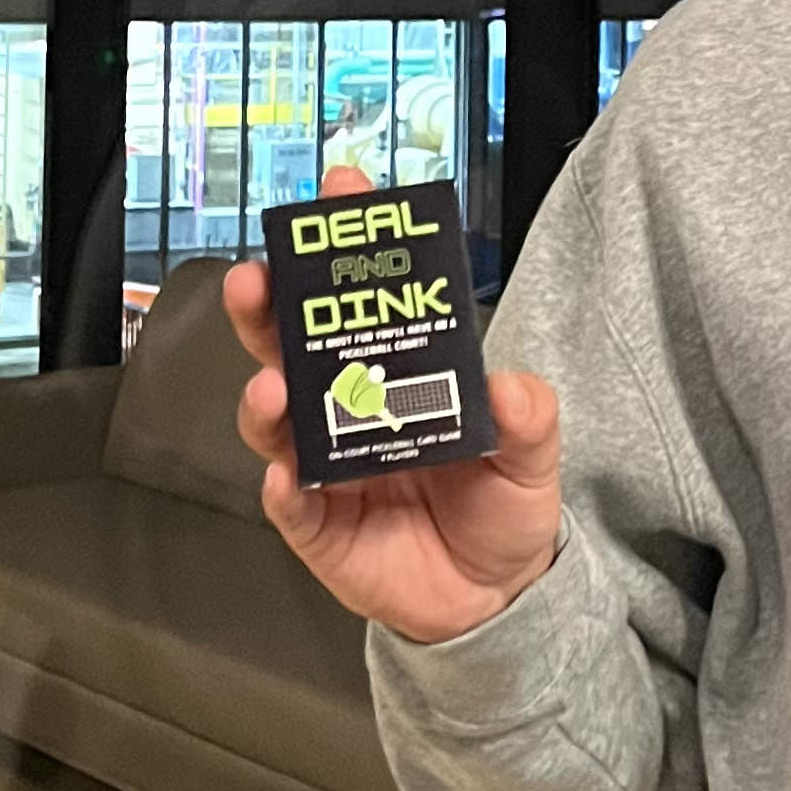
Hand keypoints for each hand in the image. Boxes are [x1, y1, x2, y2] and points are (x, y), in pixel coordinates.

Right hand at [223, 261, 563, 644]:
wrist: (495, 598)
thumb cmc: (502, 506)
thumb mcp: (532, 455)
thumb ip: (528, 419)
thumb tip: (513, 388)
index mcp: (398, 372)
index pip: (363, 297)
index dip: (345, 245)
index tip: (339, 193)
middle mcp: (348, 408)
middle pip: (291, 345)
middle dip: (268, 306)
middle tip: (257, 277)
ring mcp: (325, 465)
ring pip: (276, 421)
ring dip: (266, 398)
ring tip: (272, 389)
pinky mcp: (316, 526)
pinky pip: (290, 504)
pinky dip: (282, 488)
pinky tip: (283, 477)